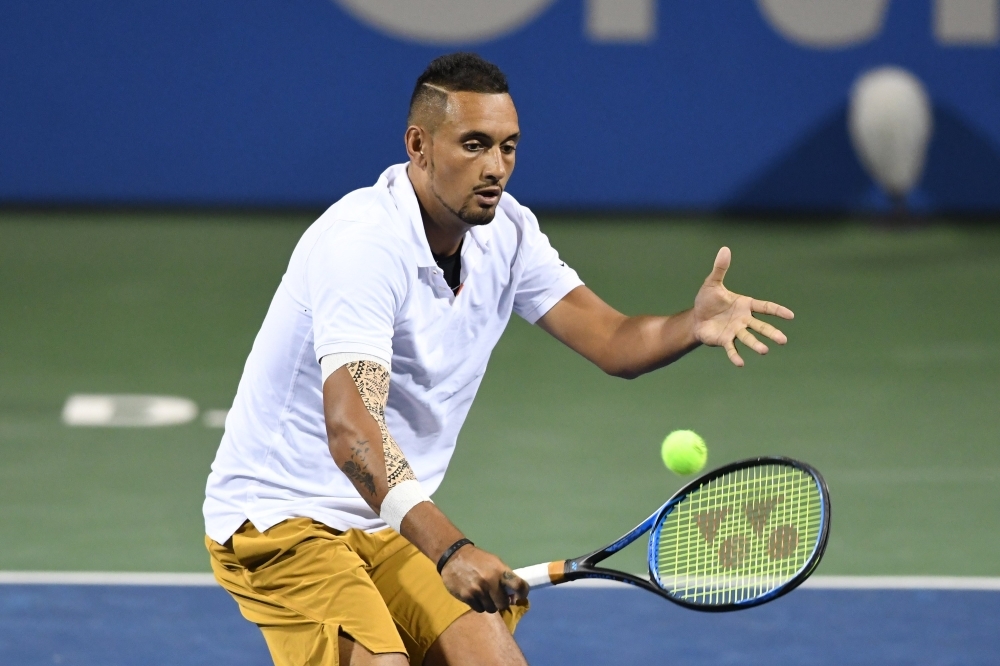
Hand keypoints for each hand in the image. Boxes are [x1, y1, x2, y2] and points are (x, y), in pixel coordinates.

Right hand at [440, 545, 528, 612]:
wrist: (453, 556)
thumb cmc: (478, 559)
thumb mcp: (494, 562)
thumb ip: (504, 577)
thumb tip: (513, 596)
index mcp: (500, 571)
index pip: (519, 585)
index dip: (523, 593)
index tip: (519, 596)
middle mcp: (490, 581)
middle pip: (503, 604)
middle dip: (501, 602)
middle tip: (497, 598)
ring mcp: (478, 590)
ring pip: (491, 609)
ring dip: (489, 604)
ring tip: (484, 596)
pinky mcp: (467, 596)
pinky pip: (479, 609)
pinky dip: (479, 605)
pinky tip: (475, 596)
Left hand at [692, 247, 793, 366]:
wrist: (696, 317)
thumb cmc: (707, 300)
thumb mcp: (712, 283)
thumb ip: (720, 268)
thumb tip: (724, 249)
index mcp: (745, 305)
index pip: (765, 307)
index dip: (777, 311)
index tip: (790, 316)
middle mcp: (744, 320)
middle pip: (761, 326)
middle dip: (771, 332)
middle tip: (783, 340)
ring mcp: (735, 331)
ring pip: (749, 338)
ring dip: (756, 345)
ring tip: (765, 351)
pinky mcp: (724, 340)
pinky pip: (731, 349)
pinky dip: (735, 356)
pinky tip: (740, 363)